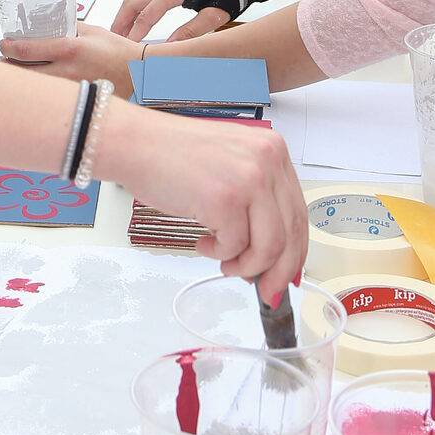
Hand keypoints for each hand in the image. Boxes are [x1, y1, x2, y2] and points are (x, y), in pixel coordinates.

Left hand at [3, 23, 136, 87]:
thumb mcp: (92, 31)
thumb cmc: (118, 52)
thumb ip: (68, 28)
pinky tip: (38, 85)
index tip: (3, 44)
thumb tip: (47, 25)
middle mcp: (67, 71)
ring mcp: (70, 89)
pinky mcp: (76, 101)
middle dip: (8, 65)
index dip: (8, 48)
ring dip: (22, 79)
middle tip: (5, 60)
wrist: (139, 74)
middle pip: (23, 72)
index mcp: (69, 49)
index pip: (26, 50)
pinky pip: (50, 96)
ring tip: (18, 72)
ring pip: (34, 87)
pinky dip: (40, 91)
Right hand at [101, 102, 306, 303]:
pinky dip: (220, 254)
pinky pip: (234, 247)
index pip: (299, 212)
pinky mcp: (225, 200)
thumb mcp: (230, 163)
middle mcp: (267, 162)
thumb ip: (257, 197)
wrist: (136, 144)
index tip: (288, 271)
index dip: (295, 250)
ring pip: (268, 247)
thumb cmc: (172, 154)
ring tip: (226, 263)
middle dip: (278, 271)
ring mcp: (248, 180)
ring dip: (246, 266)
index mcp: (272, 150)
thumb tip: (273, 246)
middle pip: (290, 233)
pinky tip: (203, 243)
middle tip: (266, 289)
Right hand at [111, 0, 232, 42]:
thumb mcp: (213, 16)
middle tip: (115, 41)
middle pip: (132, 4)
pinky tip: (133, 23)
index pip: (147, 15)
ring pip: (134, 0)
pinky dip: (133, 12)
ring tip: (120, 35)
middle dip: (121, 23)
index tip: (129, 47)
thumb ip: (192, 31)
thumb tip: (171, 46)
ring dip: (124, 17)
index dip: (136, 33)